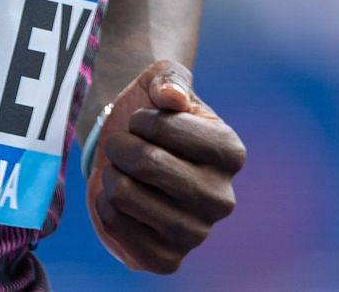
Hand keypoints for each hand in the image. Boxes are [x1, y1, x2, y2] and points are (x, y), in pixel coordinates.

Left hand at [87, 59, 244, 273]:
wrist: (130, 150)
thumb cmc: (152, 111)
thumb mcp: (163, 79)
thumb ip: (169, 80)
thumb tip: (172, 97)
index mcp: (230, 152)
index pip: (167, 127)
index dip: (141, 119)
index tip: (141, 121)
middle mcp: (222, 198)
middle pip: (147, 163)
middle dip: (121, 146)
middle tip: (121, 145)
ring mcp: (197, 233)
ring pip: (127, 196)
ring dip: (112, 176)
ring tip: (121, 171)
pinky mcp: (168, 259)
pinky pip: (119, 230)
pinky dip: (107, 209)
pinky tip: (117, 200)